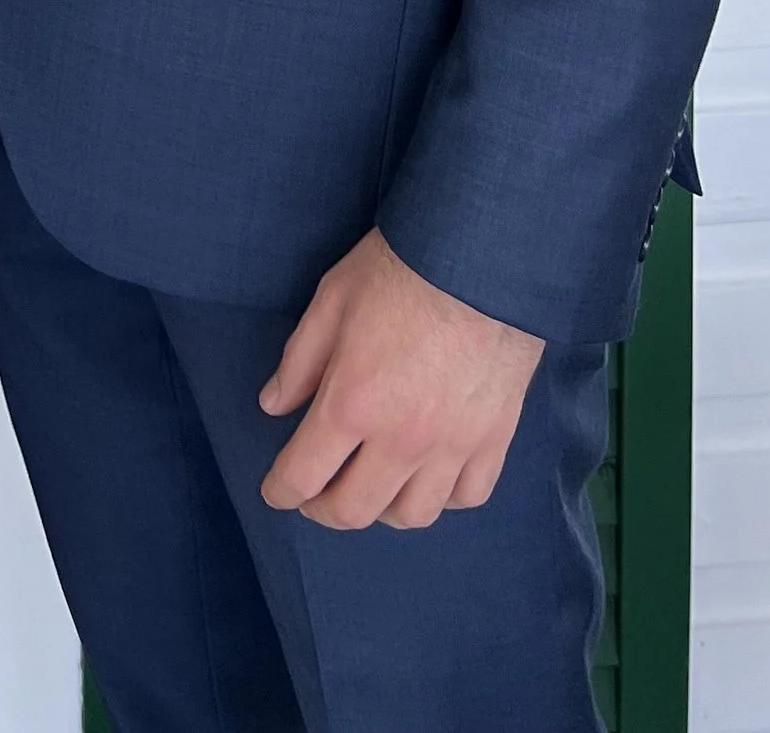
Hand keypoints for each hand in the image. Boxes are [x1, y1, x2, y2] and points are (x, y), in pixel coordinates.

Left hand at [259, 228, 543, 529]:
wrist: (482, 255)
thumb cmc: (400, 269)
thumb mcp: (332, 300)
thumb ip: (300, 360)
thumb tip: (274, 405)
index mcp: (352, 404)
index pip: (303, 476)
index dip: (281, 492)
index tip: (275, 492)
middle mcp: (401, 440)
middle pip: (355, 510)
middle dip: (323, 510)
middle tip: (315, 495)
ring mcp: (453, 445)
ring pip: (412, 515)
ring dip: (382, 510)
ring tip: (371, 488)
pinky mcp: (495, 438)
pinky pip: (466, 496)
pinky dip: (443, 498)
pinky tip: (428, 477)